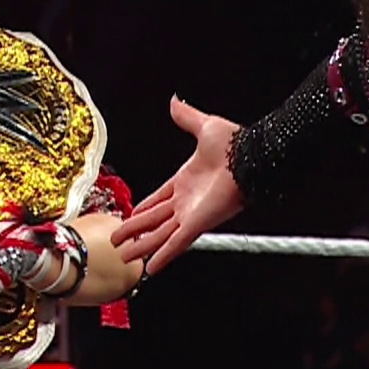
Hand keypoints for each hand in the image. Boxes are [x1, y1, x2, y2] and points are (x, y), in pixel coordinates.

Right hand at [110, 96, 245, 274]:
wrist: (251, 157)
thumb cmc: (235, 144)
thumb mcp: (204, 126)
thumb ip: (187, 117)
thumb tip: (174, 101)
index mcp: (185, 180)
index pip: (158, 198)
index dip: (144, 207)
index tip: (131, 215)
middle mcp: (186, 200)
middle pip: (154, 220)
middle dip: (135, 231)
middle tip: (118, 241)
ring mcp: (191, 214)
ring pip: (160, 234)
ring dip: (141, 246)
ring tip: (124, 257)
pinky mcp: (198, 224)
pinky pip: (176, 243)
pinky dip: (163, 255)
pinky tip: (150, 267)